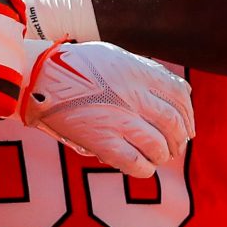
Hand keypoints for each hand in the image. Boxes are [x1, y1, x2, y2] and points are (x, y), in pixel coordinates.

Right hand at [13, 40, 193, 177]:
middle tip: (175, 146)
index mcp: (137, 71)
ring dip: (163, 155)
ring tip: (158, 157)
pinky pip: (136, 163)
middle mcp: (133, 95)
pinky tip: (142, 166)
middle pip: (173, 122)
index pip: (179, 95)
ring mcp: (118, 119)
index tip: (188, 126)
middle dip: (179, 139)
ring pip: (159, 146)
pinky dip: (145, 168)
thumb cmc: (76, 67)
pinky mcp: (101, 141)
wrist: (38, 77)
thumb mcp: (116, 57)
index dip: (189, 115)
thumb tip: (182, 90)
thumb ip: (147, 71)